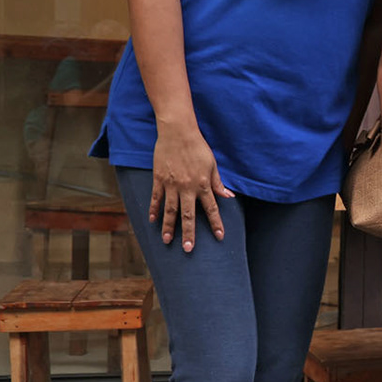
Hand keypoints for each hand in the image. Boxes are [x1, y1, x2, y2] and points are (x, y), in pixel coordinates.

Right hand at [149, 122, 233, 251]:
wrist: (178, 132)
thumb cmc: (198, 147)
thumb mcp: (212, 165)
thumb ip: (218, 183)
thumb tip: (229, 197)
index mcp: (203, 184)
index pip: (211, 208)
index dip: (216, 223)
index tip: (220, 237)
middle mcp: (187, 187)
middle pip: (188, 215)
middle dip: (189, 233)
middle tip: (188, 249)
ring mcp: (171, 184)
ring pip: (170, 210)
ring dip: (169, 227)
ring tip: (167, 241)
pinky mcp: (159, 179)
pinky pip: (155, 198)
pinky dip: (153, 210)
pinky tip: (152, 221)